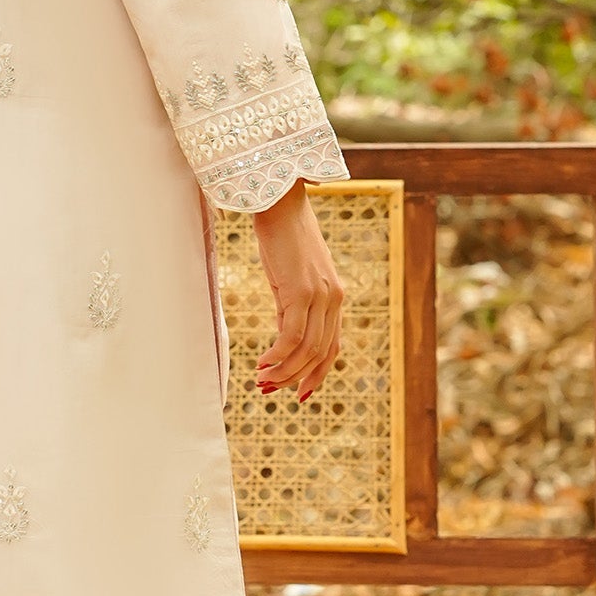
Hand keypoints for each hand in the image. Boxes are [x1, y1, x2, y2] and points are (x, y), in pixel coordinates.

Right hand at [251, 181, 343, 402]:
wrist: (280, 204)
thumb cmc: (282, 237)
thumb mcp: (291, 278)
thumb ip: (292, 306)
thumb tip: (283, 334)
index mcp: (335, 297)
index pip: (331, 347)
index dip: (316, 374)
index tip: (298, 392)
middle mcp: (333, 299)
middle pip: (319, 353)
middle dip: (293, 377)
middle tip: (268, 388)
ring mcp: (320, 295)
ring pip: (306, 349)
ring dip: (283, 370)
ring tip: (261, 381)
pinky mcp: (301, 291)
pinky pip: (291, 335)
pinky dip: (277, 355)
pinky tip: (261, 363)